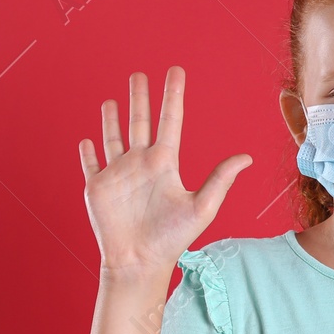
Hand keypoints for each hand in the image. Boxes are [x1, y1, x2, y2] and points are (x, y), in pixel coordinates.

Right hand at [78, 66, 251, 273]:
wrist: (139, 262)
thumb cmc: (172, 239)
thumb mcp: (202, 207)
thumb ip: (220, 179)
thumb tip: (247, 158)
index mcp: (164, 163)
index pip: (169, 120)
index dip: (173, 95)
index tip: (175, 71)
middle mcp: (140, 164)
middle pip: (139, 122)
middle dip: (139, 98)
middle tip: (138, 75)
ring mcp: (117, 175)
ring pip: (113, 138)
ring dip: (111, 119)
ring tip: (111, 101)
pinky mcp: (97, 188)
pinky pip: (91, 165)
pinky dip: (87, 152)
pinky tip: (86, 140)